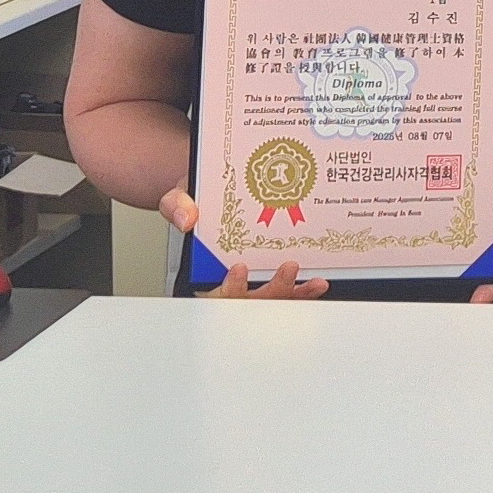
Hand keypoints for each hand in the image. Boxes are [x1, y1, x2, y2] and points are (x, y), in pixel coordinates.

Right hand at [161, 187, 329, 299]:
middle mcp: (230, 283)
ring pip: (271, 301)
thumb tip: (186, 219)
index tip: (239, 269)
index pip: (214, 292)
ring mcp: (254, 282)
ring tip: (306, 276)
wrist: (214, 189)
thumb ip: (177, 205)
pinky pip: (288, 294)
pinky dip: (302, 291)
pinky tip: (315, 283)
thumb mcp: (181, 197)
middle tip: (287, 269)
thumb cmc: (200, 199)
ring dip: (290, 292)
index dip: (229, 287)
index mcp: (204, 272)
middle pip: (248, 302)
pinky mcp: (273, 276)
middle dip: (270, 291)